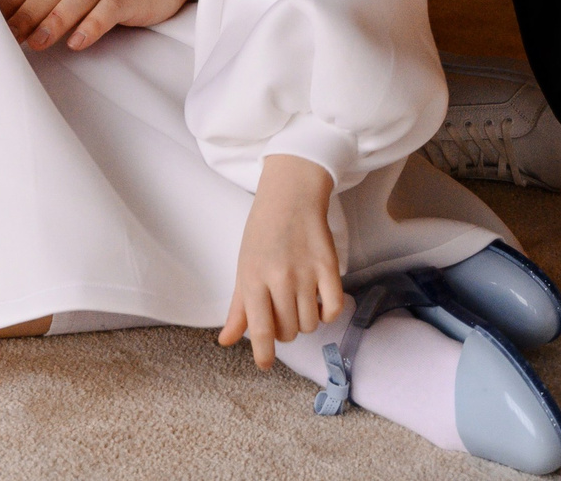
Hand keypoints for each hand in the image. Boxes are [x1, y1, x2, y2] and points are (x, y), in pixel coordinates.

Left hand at [218, 156, 345, 369]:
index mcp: (253, 278)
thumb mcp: (244, 268)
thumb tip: (226, 341)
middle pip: (288, 331)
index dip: (264, 354)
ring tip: (299, 301)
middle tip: (282, 312)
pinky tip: (319, 301)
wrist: (290, 196)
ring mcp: (306, 273)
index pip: (259, 329)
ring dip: (305, 321)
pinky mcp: (329, 266)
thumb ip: (238, 308)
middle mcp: (279, 278)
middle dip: (285, 331)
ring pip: (310, 324)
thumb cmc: (262, 233)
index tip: (265, 365)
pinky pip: (333, 309)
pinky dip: (328, 313)